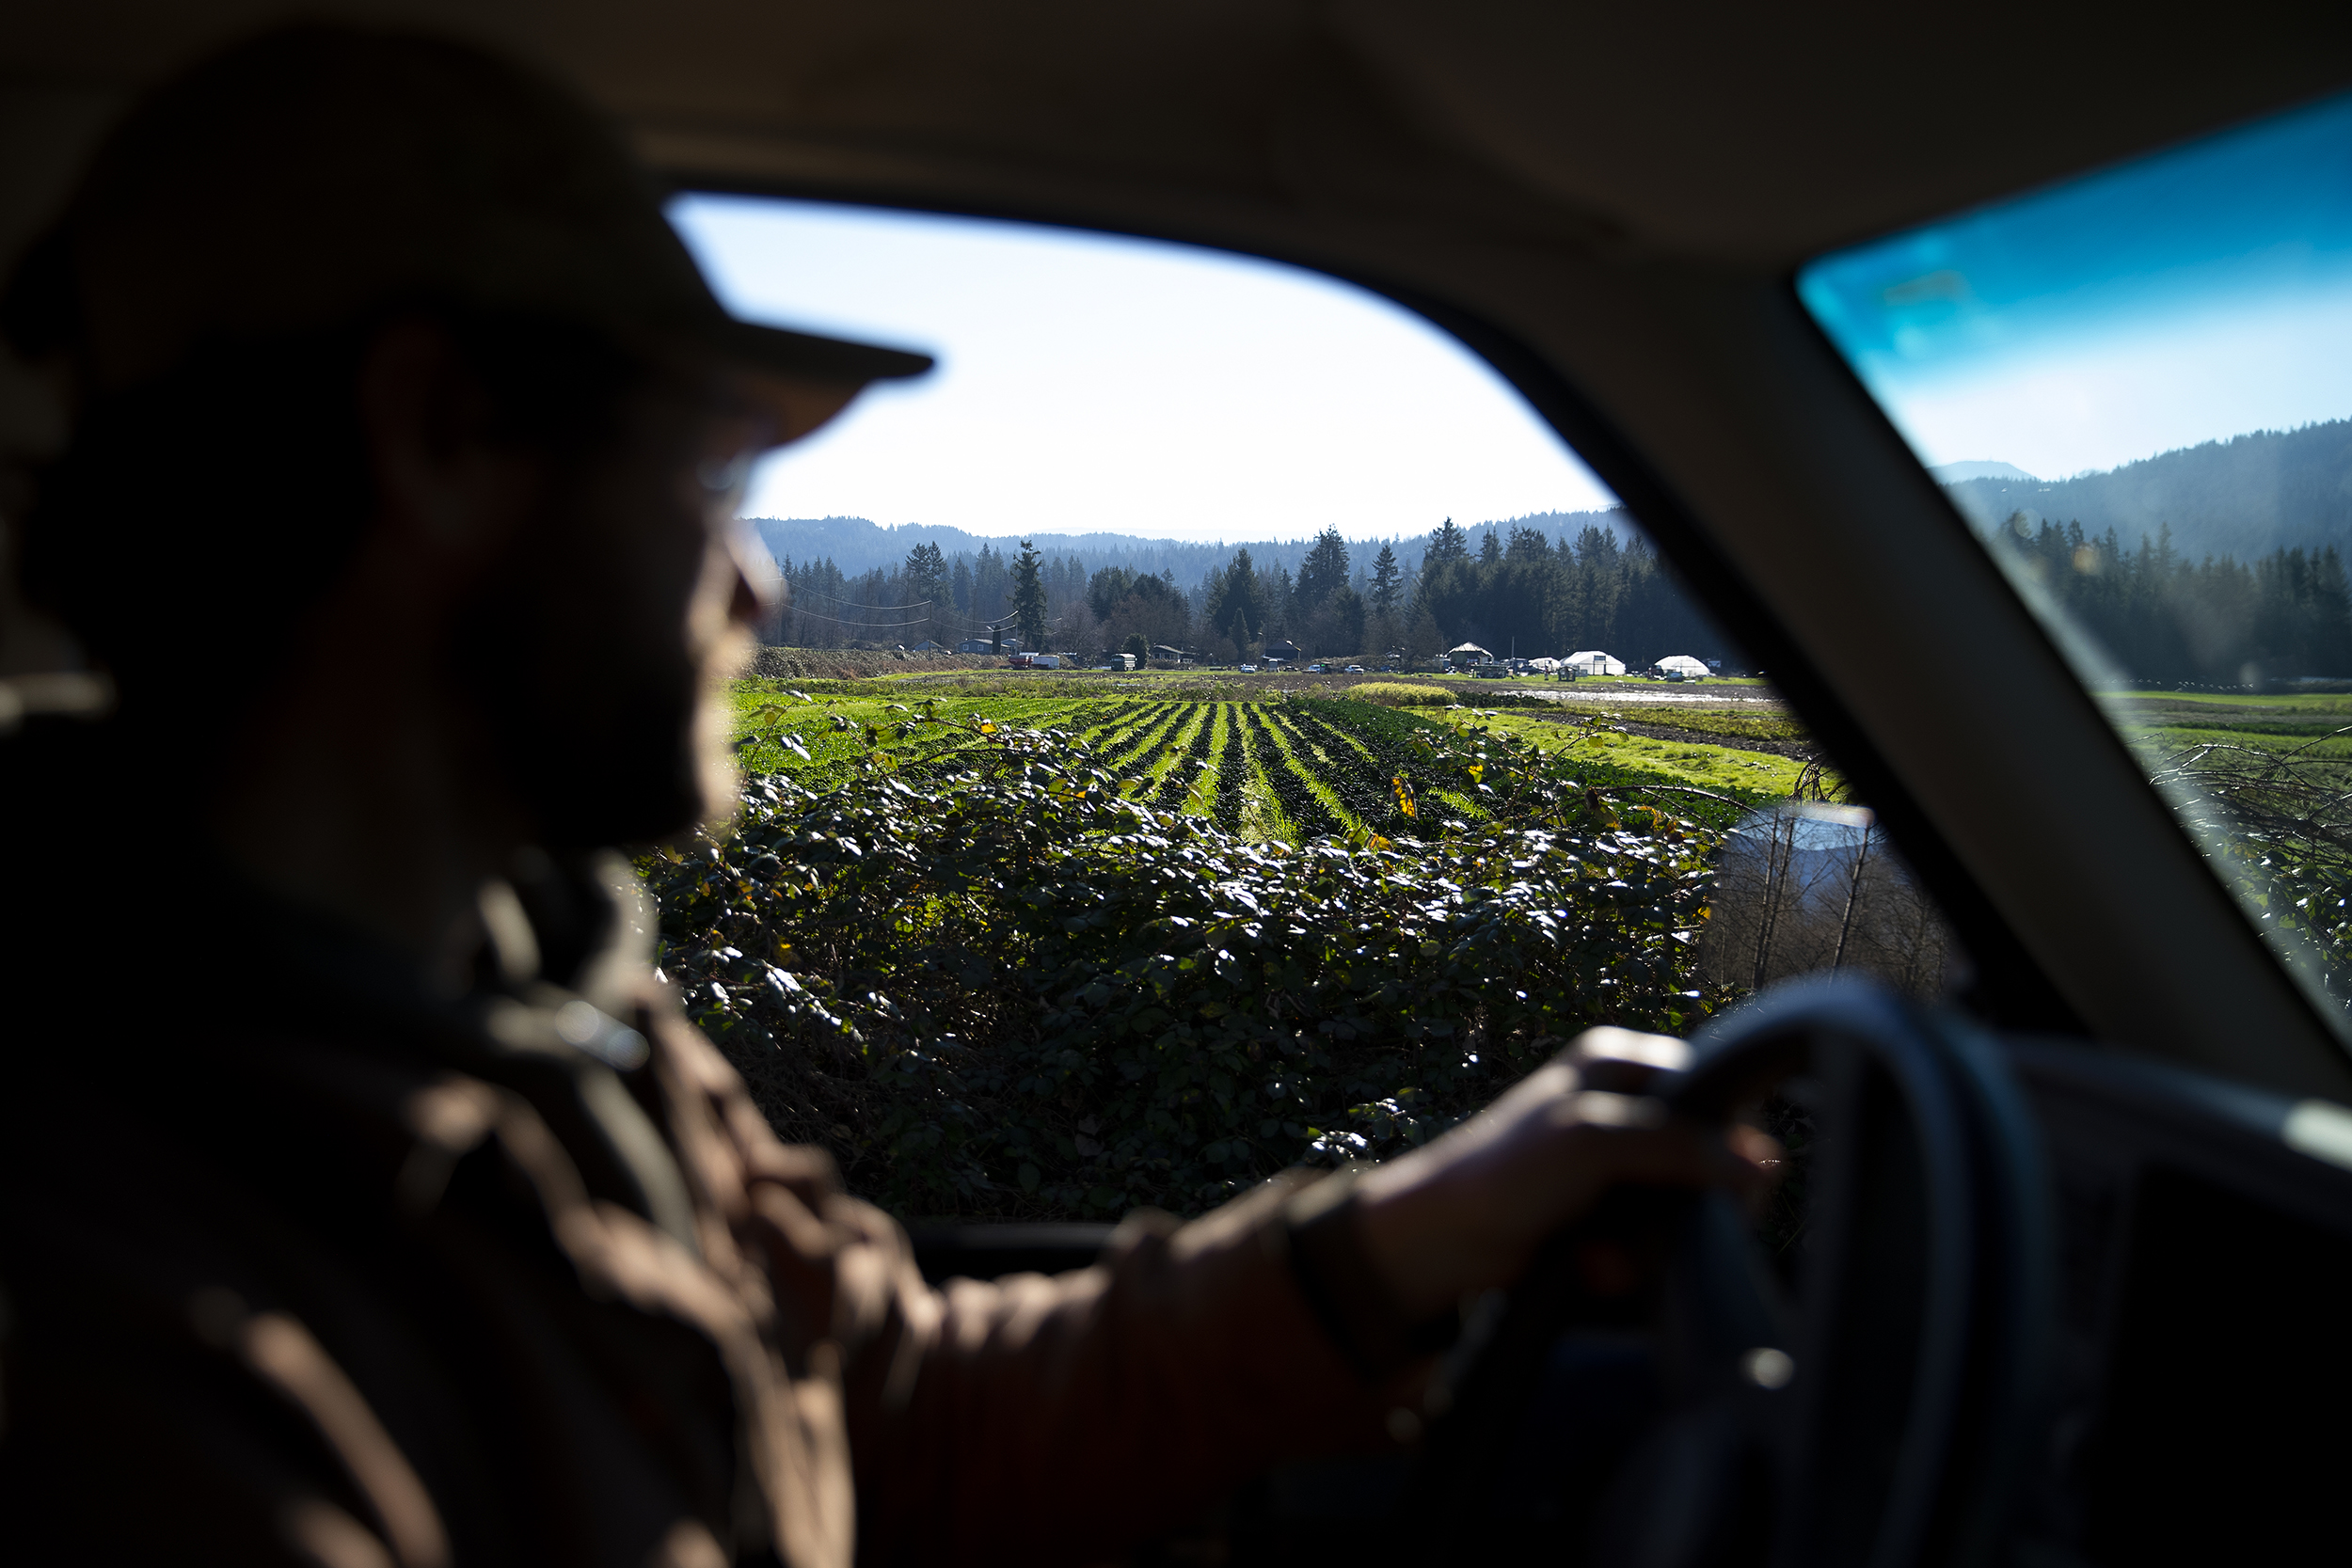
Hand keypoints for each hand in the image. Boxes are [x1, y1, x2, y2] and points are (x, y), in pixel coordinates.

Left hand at [1349, 1027, 1778, 1319]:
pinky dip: (1628, 1264)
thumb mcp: (1591, 1141)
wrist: (1445, 1241)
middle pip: (1708, 1157)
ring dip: (1649, 1245)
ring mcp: (1619, 1165)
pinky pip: (1654, 1244)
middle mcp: (1625, 1106)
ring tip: (1602, 1254)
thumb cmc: (1502, 1174)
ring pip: (1685, 1210)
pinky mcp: (1610, 1215)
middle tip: (1647, 1230)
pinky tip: (1592, 1266)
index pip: (1713, 1089)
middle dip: (1682, 1207)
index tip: (1724, 1187)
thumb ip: (1673, 1145)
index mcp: (1620, 1062)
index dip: (1726, 1140)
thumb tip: (1756, 1165)